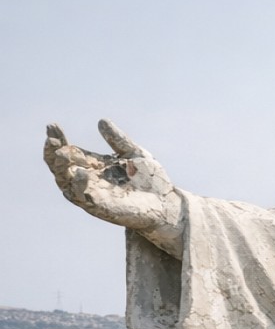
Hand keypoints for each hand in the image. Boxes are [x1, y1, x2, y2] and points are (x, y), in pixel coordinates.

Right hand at [43, 120, 184, 254]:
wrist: (168, 204)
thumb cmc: (152, 181)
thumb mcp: (135, 153)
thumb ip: (118, 139)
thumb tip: (101, 121)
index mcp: (95, 165)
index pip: (69, 151)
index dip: (59, 139)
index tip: (52, 126)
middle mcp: (89, 179)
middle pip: (60, 166)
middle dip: (53, 152)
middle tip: (52, 138)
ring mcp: (93, 194)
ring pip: (65, 182)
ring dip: (60, 168)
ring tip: (61, 153)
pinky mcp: (101, 207)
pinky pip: (84, 198)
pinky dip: (80, 186)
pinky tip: (82, 173)